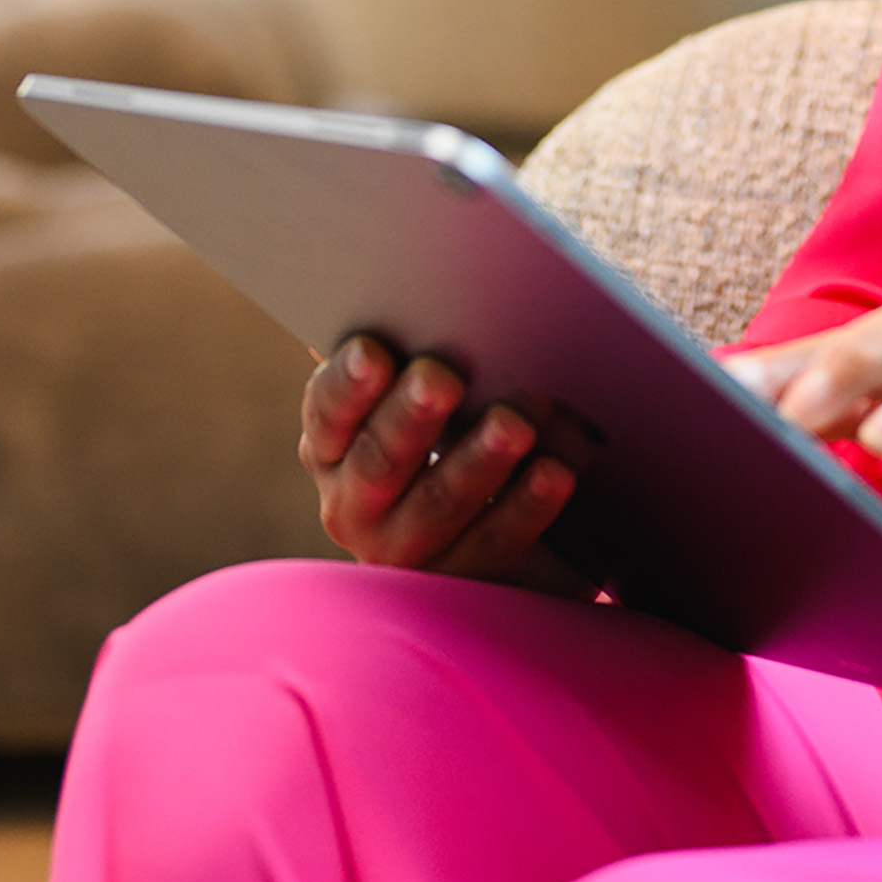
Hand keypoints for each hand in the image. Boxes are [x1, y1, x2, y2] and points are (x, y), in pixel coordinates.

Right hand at [297, 334, 585, 589]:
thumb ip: (410, 361)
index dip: (348, 382)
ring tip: (514, 424)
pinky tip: (555, 473)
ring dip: (477, 462)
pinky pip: (492, 547)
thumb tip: (423, 296)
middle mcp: (353, 504)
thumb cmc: (448, 425)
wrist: (486, 524)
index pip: (327, 411)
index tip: (375, 350)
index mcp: (330, 446)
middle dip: (412, 417)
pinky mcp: (460, 585)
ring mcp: (403, 552)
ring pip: (438, 506)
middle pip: (380, 460)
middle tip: (444, 377)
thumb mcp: (418, 397)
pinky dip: (525, 508)